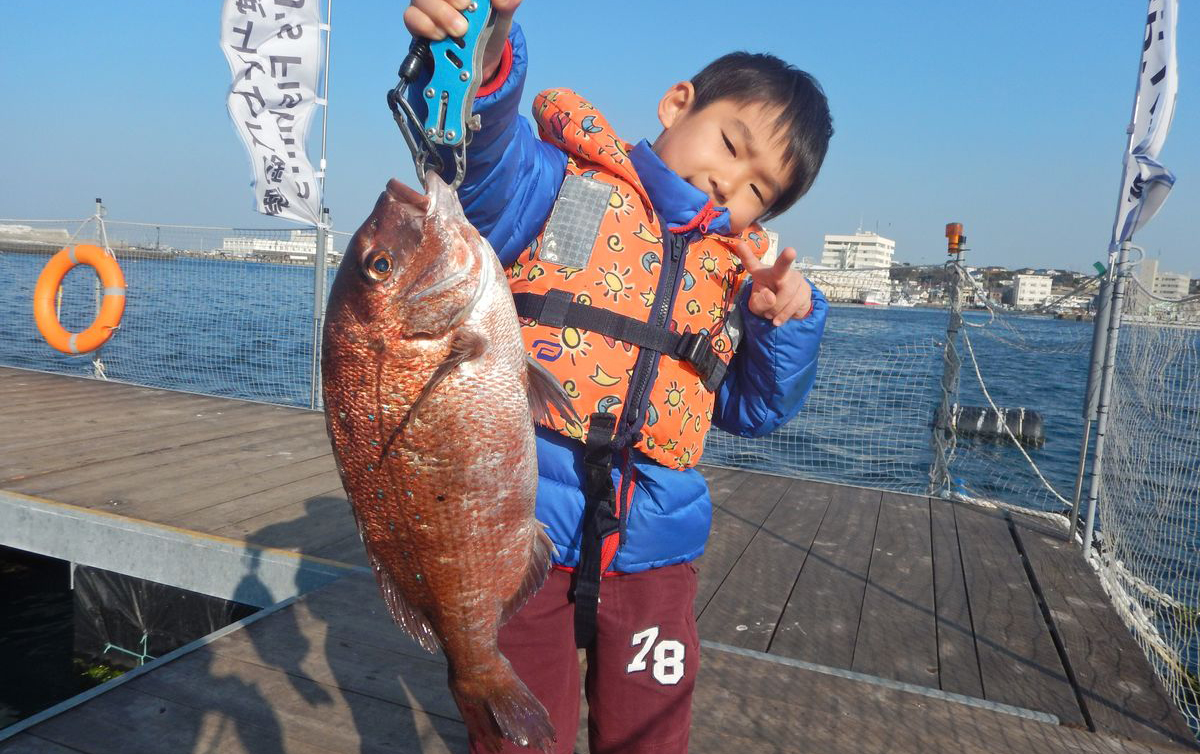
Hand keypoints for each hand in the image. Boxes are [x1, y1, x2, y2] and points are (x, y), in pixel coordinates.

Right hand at [403, 0, 521, 80]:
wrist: (479, 60)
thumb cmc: (490, 29)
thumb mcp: (503, 17)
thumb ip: (506, 5)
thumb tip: (504, 0)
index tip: (470, 3)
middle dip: (451, 2)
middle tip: (466, 21)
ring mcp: (427, 4)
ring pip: (420, 0)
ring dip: (440, 15)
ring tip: (457, 32)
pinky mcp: (416, 21)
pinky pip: (411, 17)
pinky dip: (427, 27)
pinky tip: (441, 37)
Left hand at [731, 242, 812, 325]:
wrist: (786, 310)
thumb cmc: (766, 302)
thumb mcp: (756, 306)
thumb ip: (759, 302)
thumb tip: (772, 297)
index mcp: (761, 273)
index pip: (752, 264)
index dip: (746, 255)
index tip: (739, 244)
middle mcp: (779, 271)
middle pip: (781, 266)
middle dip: (786, 258)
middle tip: (790, 251)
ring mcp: (794, 278)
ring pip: (786, 295)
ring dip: (776, 310)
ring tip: (770, 315)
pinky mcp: (805, 288)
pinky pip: (795, 304)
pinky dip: (784, 315)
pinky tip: (778, 319)